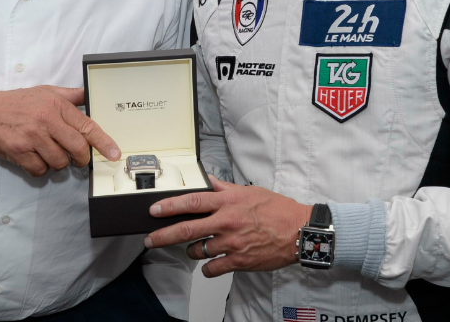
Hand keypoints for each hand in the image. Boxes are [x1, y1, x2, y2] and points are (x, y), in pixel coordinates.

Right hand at [0, 86, 119, 176]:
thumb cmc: (18, 103)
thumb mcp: (46, 92)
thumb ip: (70, 95)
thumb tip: (90, 94)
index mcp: (56, 105)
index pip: (87, 126)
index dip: (103, 142)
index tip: (114, 153)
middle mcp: (46, 120)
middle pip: (77, 148)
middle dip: (82, 159)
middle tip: (79, 159)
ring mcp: (32, 138)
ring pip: (59, 162)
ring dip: (58, 162)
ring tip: (49, 152)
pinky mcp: (19, 152)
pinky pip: (40, 170)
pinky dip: (41, 168)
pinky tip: (35, 157)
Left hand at [144, 176, 311, 276]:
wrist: (298, 231)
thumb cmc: (276, 209)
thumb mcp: (249, 191)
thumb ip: (225, 188)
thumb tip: (208, 181)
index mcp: (228, 202)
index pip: (192, 202)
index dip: (170, 206)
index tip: (154, 210)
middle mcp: (227, 222)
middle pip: (187, 229)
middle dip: (163, 235)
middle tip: (150, 238)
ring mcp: (232, 243)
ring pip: (197, 251)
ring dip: (191, 250)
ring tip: (196, 247)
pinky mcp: (239, 261)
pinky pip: (212, 268)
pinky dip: (208, 268)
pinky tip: (210, 263)